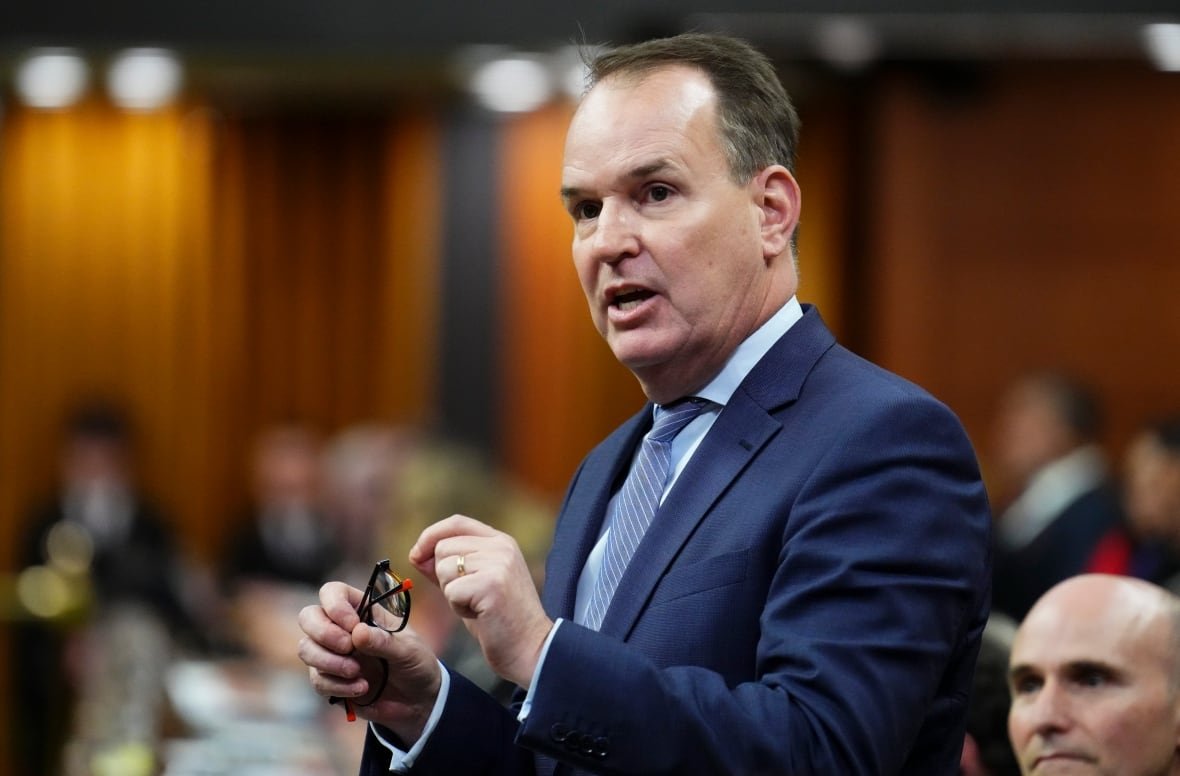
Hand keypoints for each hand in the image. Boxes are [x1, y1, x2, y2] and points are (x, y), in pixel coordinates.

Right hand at [298, 581, 441, 742]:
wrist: (417, 700)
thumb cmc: (415, 663)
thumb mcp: (408, 650)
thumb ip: (384, 641)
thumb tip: (357, 632)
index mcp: (362, 610)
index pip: (332, 592)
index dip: (335, 605)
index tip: (352, 624)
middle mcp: (341, 628)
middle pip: (308, 617)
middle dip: (323, 633)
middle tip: (348, 648)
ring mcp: (332, 654)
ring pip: (306, 649)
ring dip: (329, 662)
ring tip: (357, 672)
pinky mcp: (330, 681)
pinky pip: (317, 679)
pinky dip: (338, 686)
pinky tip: (362, 688)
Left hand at [410, 515, 553, 686]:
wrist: (530, 648)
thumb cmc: (499, 619)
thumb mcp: (475, 584)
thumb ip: (450, 566)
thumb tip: (417, 554)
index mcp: (501, 541)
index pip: (457, 523)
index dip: (430, 535)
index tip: (416, 555)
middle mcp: (502, 547)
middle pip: (444, 547)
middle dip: (443, 576)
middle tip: (468, 597)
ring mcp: (498, 564)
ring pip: (444, 569)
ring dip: (451, 594)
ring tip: (476, 606)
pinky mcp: (491, 585)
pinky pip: (451, 591)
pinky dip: (458, 608)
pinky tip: (479, 615)